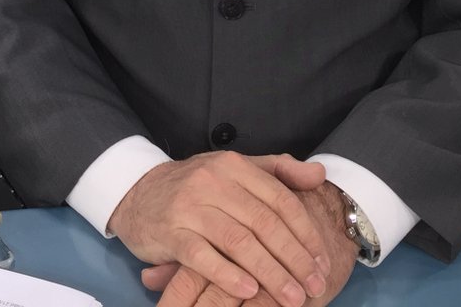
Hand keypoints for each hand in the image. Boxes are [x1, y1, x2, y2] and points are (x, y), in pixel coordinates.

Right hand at [140, 182, 359, 305]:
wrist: (137, 192)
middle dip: (295, 258)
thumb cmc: (195, 186)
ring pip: (238, 241)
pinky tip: (248, 290)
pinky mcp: (170, 232)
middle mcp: (213, 182)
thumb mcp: (235, 169)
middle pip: (264, 223)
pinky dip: (227, 274)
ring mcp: (190, 207)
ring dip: (270, 272)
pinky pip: (202, 256)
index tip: (323, 260)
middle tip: (315, 285)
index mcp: (234, 166)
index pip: (280, 200)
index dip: (306, 232)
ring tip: (291, 297)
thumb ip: (277, 170)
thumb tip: (319, 174)